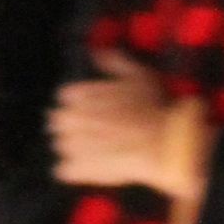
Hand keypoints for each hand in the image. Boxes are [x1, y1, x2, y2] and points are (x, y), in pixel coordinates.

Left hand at [49, 50, 184, 192]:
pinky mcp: (76, 169)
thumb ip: (115, 62)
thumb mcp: (139, 75)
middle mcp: (69, 118)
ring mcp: (71, 145)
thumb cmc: (154, 109)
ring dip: (75, 146)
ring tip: (98, 150)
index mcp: (79, 95)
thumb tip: (99, 53)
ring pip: (61, 145)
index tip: (95, 109)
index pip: (65, 97)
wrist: (165, 145)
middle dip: (73, 125)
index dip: (80, 103)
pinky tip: (91, 167)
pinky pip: (63, 170)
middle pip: (58, 121)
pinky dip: (74, 170)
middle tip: (97, 131)